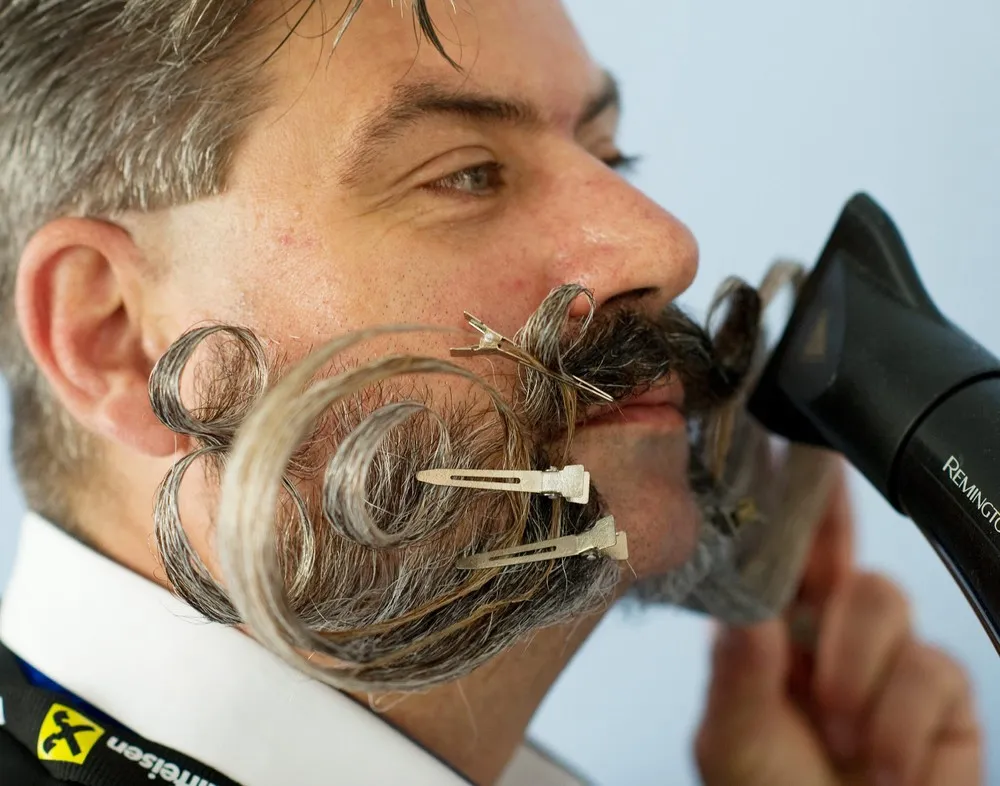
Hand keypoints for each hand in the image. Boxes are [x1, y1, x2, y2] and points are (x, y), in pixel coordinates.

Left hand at [693, 464, 982, 785]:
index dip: (802, 502)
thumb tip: (749, 614)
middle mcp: (836, 637)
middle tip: (815, 688)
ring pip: (891, 607)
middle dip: (838, 625)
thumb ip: (737, 675)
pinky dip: (901, 727)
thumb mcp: (733, 738)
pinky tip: (884, 766)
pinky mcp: (946, 702)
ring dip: (860, 682)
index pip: (792, 553)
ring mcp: (893, 665)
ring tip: (842, 737)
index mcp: (777, 632)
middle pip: (855, 570)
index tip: (798, 448)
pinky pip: (936, 673)